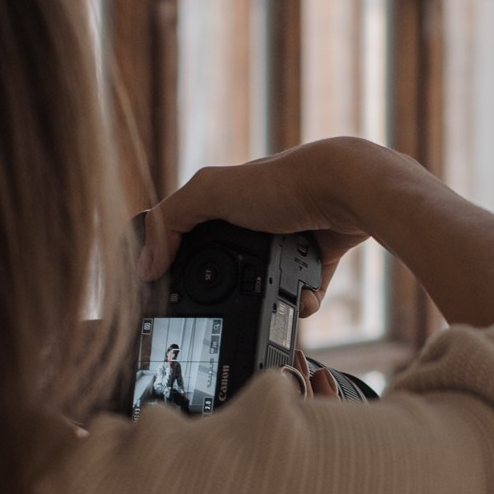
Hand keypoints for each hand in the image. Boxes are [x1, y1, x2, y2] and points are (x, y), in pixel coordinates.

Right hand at [141, 139, 397, 315]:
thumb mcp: (210, 192)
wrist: (347, 191)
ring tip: (264, 310)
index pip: (187, 232)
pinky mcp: (318, 254)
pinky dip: (300, 301)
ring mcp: (288, 237)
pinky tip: (300, 302)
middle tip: (221, 309)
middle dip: (225, 289)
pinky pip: (302, 290)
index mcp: (224, 198)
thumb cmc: (282, 183)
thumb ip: (170, 221)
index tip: (168, 293)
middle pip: (227, 266)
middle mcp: (255, 216)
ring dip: (263, 300)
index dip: (174, 262)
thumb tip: (147, 264)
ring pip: (264, 283)